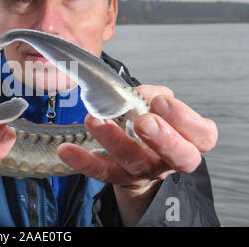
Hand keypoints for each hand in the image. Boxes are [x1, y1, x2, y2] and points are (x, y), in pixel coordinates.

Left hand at [57, 85, 217, 224]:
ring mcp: (145, 171)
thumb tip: (141, 92)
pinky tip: (67, 150)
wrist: (139, 155)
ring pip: (135, 161)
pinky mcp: (119, 177)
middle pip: (178, 156)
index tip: (161, 102)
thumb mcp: (160, 106)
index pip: (201, 135)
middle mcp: (171, 159)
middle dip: (162, 137)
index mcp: (190, 140)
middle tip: (143, 121)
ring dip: (114, 140)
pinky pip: (102, 171)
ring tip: (95, 120)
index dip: (184, 119)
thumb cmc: (153, 123)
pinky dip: (83, 161)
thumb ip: (155, 95)